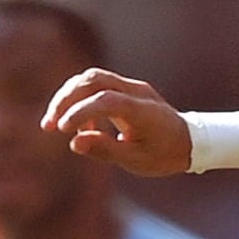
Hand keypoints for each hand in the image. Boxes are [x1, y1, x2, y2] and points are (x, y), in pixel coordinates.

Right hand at [45, 69, 195, 176]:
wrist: (190, 141)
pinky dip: (81, 101)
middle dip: (66, 99)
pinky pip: (97, 86)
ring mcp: (131, 87)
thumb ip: (105, 150)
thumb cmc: (164, 154)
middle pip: (93, 79)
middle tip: (48, 125)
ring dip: (69, 97)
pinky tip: (81, 128)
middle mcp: (136, 91)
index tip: (60, 130)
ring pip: (92, 78)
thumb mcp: (136, 160)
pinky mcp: (126, 90)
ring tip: (56, 124)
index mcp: (142, 109)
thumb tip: (74, 143)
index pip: (104, 100)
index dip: (79, 112)